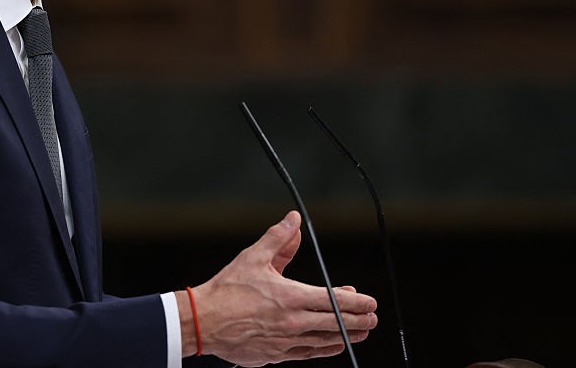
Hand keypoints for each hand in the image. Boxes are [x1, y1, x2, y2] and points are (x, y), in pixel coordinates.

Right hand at [177, 211, 377, 365]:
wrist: (203, 321)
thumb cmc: (226, 290)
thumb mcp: (253, 257)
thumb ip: (278, 238)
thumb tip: (294, 220)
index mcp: (290, 297)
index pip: (333, 301)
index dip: (356, 302)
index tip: (370, 301)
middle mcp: (292, 322)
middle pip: (336, 324)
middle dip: (359, 321)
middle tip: (372, 318)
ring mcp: (285, 342)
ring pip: (324, 342)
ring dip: (346, 337)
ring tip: (360, 333)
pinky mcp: (275, 355)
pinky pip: (307, 354)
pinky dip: (324, 349)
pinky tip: (330, 346)